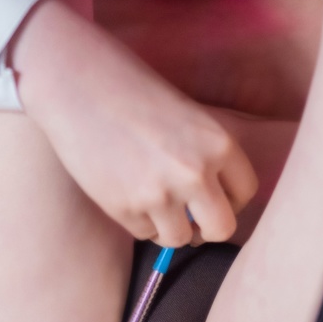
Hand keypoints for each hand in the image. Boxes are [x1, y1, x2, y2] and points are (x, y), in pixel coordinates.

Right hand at [10, 0, 256, 244]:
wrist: (78, 82)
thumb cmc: (132, 90)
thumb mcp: (187, 116)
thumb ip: (205, 155)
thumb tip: (209, 203)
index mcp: (218, 143)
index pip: (245, 193)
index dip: (229, 201)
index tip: (212, 200)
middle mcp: (196, 172)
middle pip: (222, 229)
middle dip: (205, 228)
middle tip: (189, 218)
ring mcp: (160, 194)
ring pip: (179, 239)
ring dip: (168, 227)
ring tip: (151, 201)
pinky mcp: (124, 208)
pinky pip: (143, 233)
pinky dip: (137, 221)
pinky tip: (123, 191)